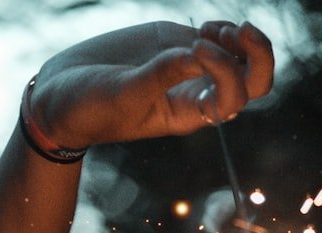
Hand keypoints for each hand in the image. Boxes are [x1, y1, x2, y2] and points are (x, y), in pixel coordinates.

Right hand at [29, 20, 273, 149]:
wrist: (62, 95)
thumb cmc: (91, 107)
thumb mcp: (124, 94)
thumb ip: (160, 76)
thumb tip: (198, 54)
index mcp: (189, 115)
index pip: (232, 99)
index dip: (227, 71)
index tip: (195, 47)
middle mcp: (196, 94)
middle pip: (252, 84)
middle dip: (259, 57)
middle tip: (243, 30)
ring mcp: (189, 69)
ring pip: (239, 58)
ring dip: (238, 39)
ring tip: (213, 28)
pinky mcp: (175, 45)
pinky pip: (217, 39)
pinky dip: (221, 30)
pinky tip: (207, 26)